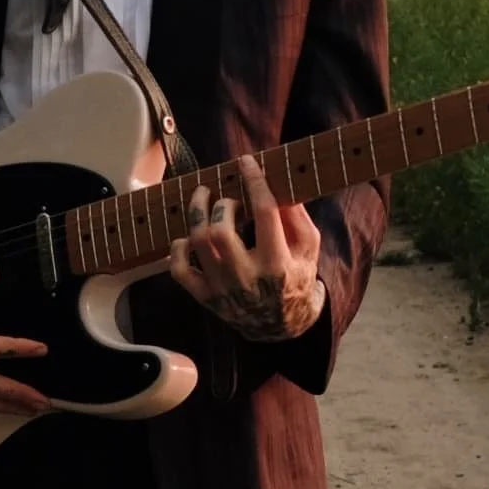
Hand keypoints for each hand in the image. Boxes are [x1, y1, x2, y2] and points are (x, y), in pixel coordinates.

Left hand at [168, 154, 326, 341]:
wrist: (282, 325)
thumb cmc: (296, 276)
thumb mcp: (309, 246)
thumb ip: (296, 215)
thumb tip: (275, 181)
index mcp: (277, 264)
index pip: (264, 213)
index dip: (254, 181)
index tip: (246, 162)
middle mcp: (247, 278)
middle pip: (221, 230)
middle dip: (221, 204)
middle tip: (227, 198)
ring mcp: (222, 290)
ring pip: (198, 243)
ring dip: (198, 214)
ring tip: (204, 200)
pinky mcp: (205, 298)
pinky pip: (179, 269)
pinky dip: (179, 247)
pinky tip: (189, 236)